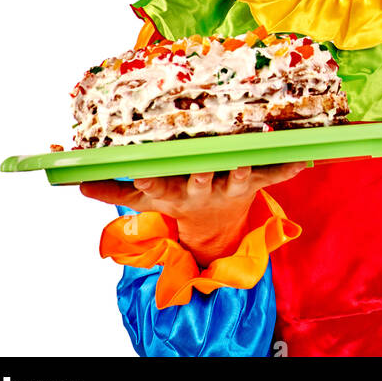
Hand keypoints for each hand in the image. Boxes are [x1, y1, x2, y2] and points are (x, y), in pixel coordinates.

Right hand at [80, 163, 308, 265]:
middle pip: (201, 182)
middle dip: (202, 174)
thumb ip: (111, 190)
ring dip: (245, 168)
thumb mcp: (144, 200)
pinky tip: (306, 157)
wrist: (213, 228)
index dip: (150, 182)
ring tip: (250, 152)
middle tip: (202, 164)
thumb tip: (76, 181)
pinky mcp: (255, 184)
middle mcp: (203, 191)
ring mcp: (231, 188)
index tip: (142, 174)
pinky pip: (275, 175)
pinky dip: (290, 167)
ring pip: (239, 178)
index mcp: (174, 194)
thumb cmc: (175, 200)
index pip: (158, 188)